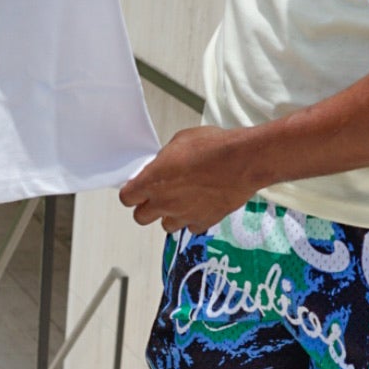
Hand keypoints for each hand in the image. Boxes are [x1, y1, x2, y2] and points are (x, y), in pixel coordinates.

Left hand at [120, 125, 262, 231]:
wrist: (242, 161)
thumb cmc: (213, 146)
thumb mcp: (180, 141)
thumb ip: (165, 158)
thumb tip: (163, 164)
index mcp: (152, 180)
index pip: (127, 197)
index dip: (132, 193)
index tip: (138, 189)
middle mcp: (163, 202)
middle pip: (140, 218)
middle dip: (147, 208)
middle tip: (158, 197)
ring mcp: (182, 215)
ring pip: (166, 226)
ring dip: (170, 215)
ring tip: (183, 201)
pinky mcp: (203, 222)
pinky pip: (191, 227)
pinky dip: (194, 219)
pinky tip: (201, 206)